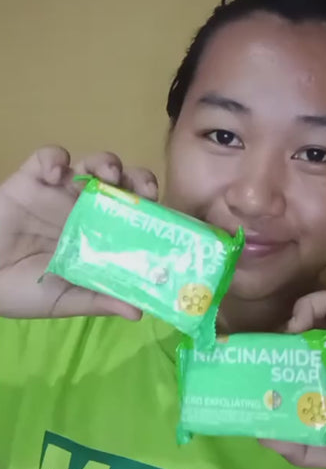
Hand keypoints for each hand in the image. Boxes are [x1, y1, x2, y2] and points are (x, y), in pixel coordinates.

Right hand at [0, 146, 157, 319]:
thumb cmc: (23, 290)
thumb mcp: (64, 300)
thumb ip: (97, 300)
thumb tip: (138, 313)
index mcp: (99, 235)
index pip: (134, 213)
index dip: (150, 208)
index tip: (160, 214)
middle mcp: (85, 209)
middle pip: (122, 182)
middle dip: (136, 179)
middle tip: (139, 190)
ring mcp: (59, 192)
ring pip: (92, 163)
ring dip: (105, 163)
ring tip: (107, 176)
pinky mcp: (31, 179)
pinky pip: (48, 156)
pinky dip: (55, 158)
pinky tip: (55, 176)